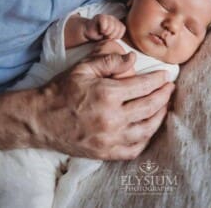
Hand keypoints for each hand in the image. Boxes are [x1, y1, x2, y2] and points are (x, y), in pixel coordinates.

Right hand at [34, 47, 174, 159]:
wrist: (41, 119)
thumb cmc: (62, 90)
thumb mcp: (84, 68)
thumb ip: (109, 60)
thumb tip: (133, 58)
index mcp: (107, 94)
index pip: (143, 86)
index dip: (158, 80)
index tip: (165, 75)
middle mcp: (112, 118)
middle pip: (150, 107)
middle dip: (164, 96)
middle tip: (170, 88)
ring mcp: (109, 139)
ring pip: (146, 129)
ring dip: (160, 116)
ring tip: (164, 106)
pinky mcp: (105, 153)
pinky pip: (134, 149)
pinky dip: (146, 138)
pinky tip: (149, 128)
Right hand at [84, 14, 125, 40]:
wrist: (90, 33)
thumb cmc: (101, 37)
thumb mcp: (112, 38)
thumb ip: (118, 37)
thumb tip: (127, 46)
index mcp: (118, 23)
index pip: (122, 28)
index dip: (116, 35)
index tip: (110, 37)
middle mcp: (114, 18)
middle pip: (117, 27)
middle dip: (111, 35)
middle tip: (105, 35)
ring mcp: (107, 16)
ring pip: (111, 26)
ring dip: (106, 32)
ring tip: (102, 33)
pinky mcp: (100, 16)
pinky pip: (104, 22)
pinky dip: (102, 28)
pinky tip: (99, 30)